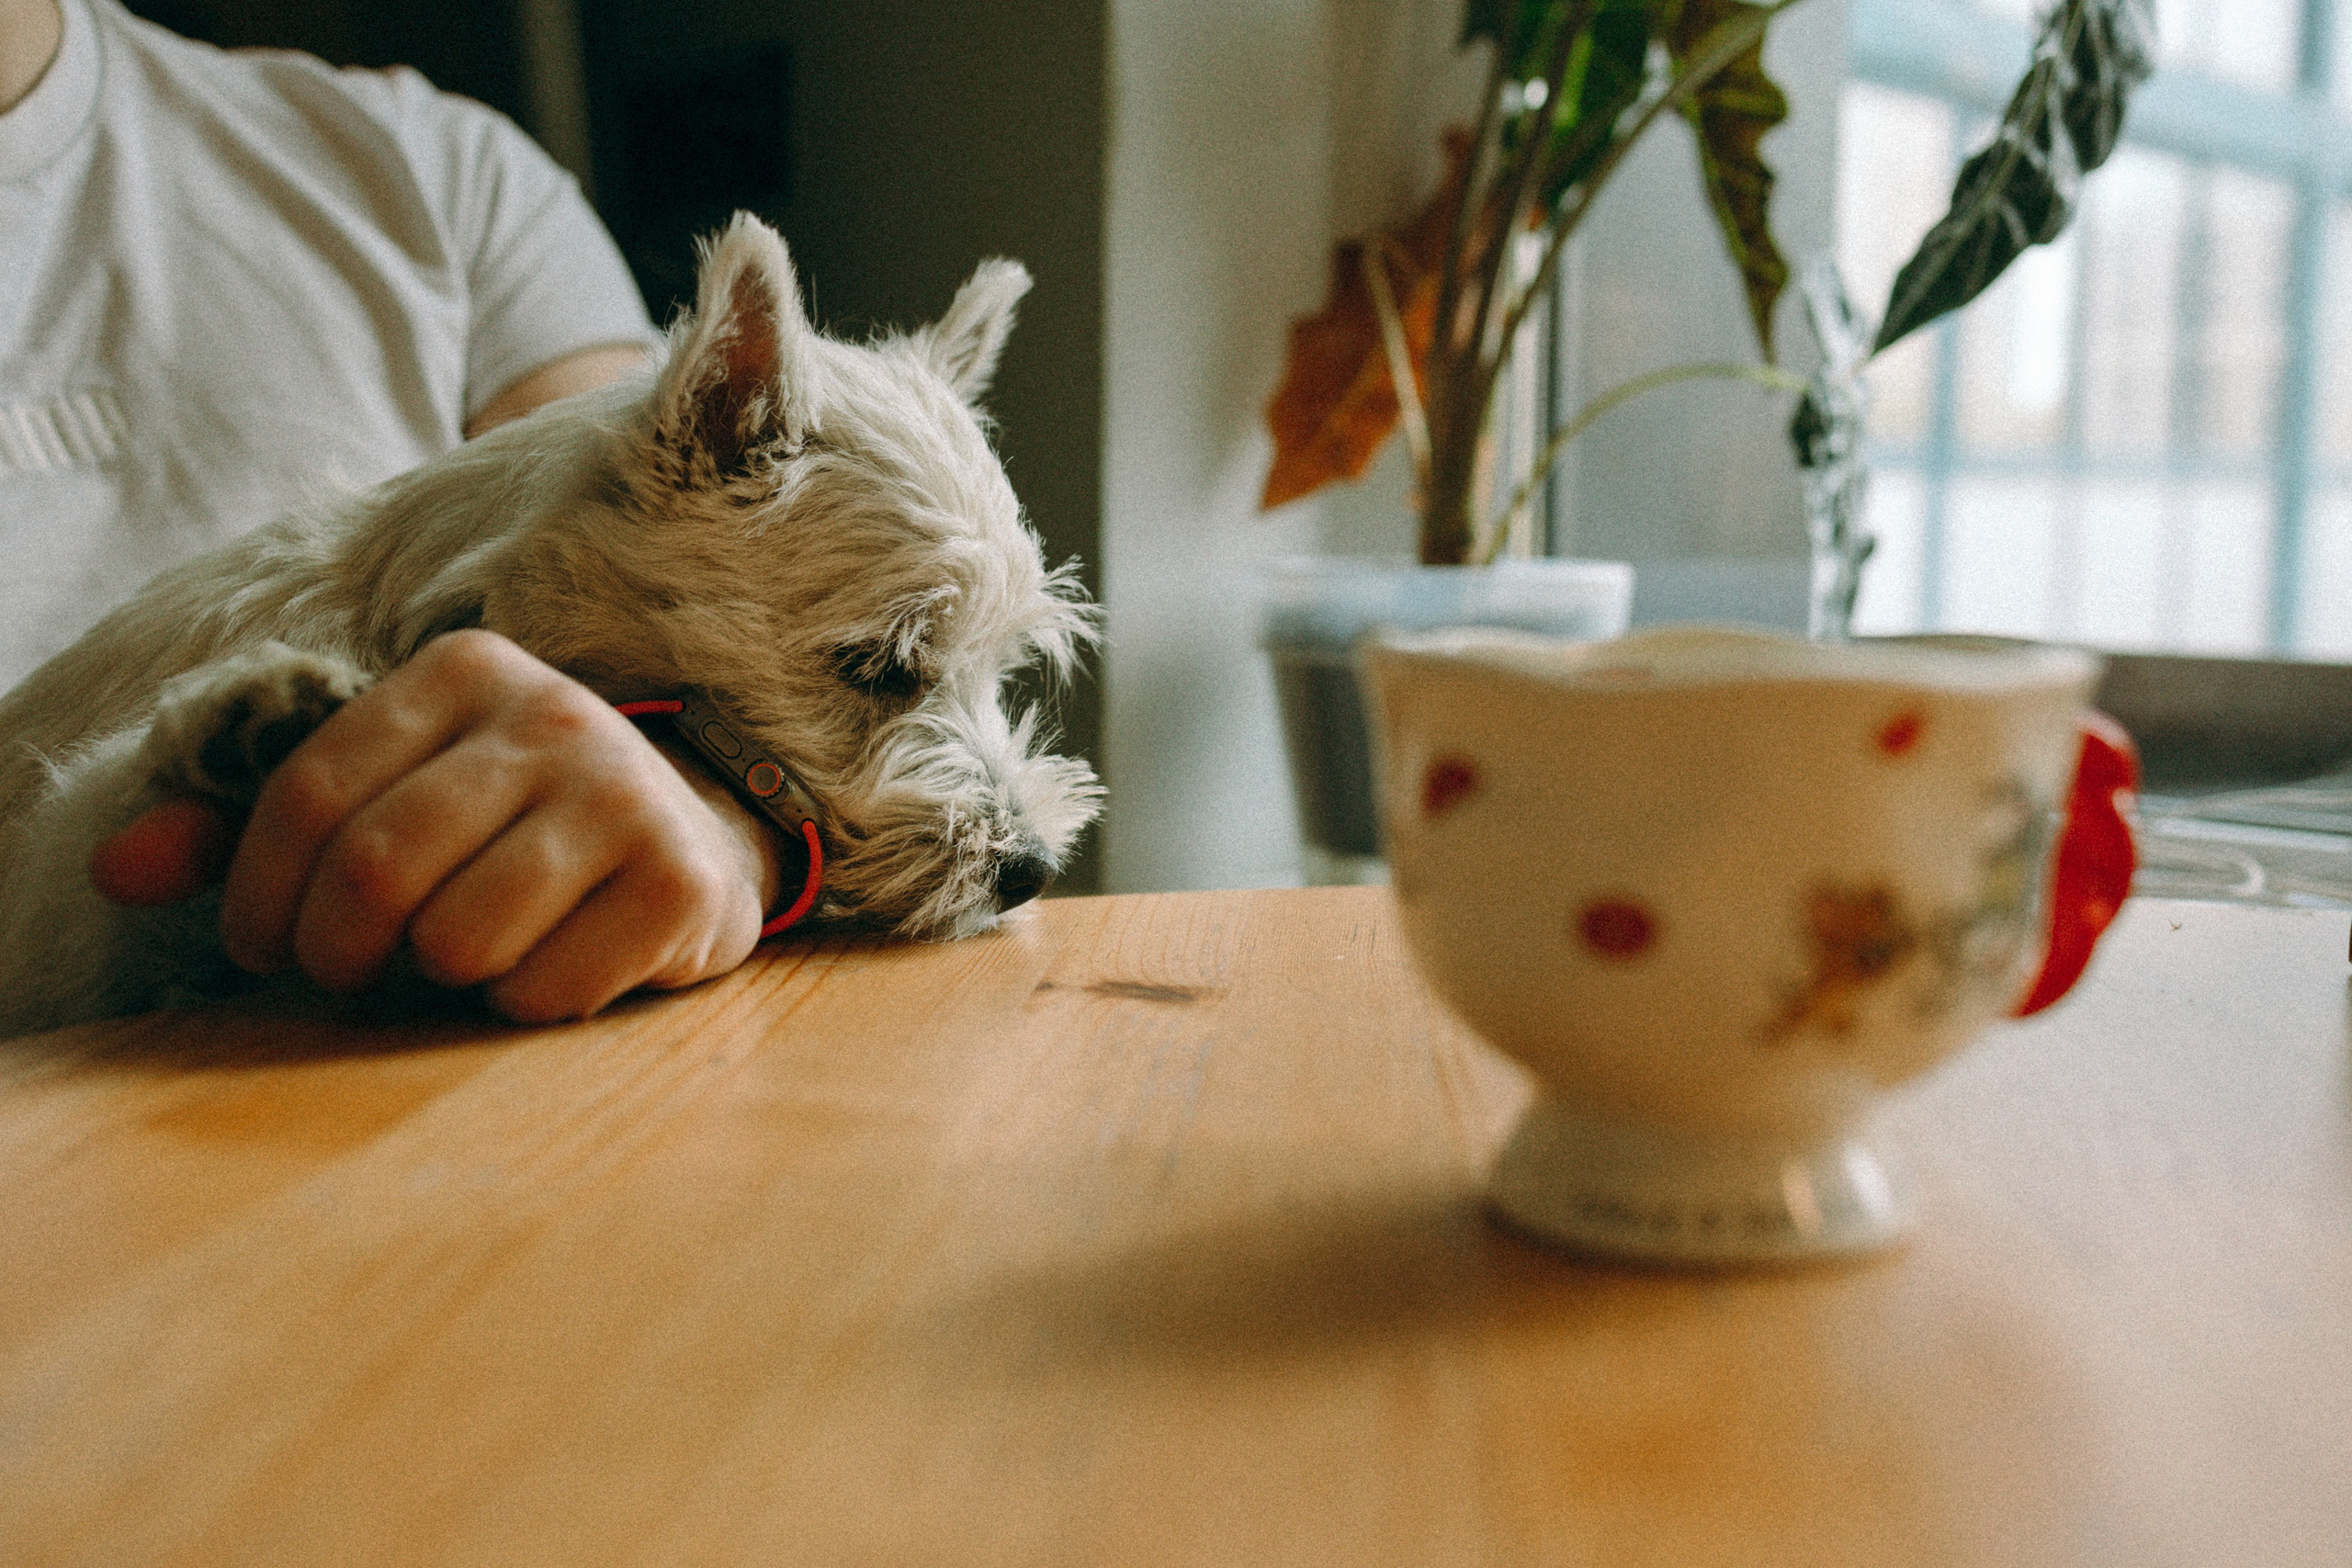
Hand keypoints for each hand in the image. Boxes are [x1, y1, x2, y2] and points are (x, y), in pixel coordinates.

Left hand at [91, 630, 781, 1021]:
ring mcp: (627, 796)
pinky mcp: (680, 884)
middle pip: (377, 869)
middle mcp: (553, 713)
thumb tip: (113, 871)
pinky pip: (545, 991)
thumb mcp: (386, 797)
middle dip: (339, 953)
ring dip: (442, 979)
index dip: (257, 898)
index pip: (309, 793)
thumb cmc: (505, 831)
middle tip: (351, 975)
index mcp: (464, 671)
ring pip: (460, 938)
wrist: (694, 844)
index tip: (263, 951)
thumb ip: (247, 830)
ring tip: (467, 956)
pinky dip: (525, 1008)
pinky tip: (551, 968)